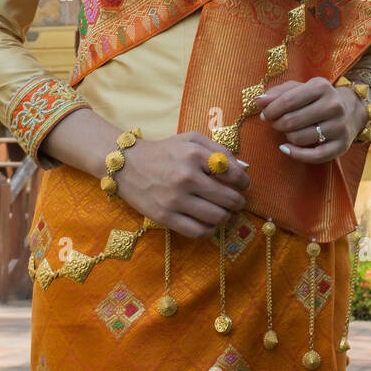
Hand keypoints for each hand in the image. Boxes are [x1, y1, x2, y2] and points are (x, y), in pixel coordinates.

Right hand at [115, 130, 250, 239]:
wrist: (127, 165)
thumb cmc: (164, 151)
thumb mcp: (191, 139)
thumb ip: (218, 149)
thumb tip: (242, 169)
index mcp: (194, 154)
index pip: (234, 174)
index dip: (244, 182)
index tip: (243, 185)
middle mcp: (186, 177)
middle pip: (228, 199)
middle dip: (238, 202)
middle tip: (236, 202)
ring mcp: (175, 199)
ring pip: (216, 217)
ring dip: (226, 216)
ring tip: (223, 212)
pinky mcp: (165, 217)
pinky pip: (198, 231)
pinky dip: (209, 230)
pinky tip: (208, 222)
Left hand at [255, 78, 365, 163]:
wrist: (352, 110)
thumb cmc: (318, 98)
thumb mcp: (301, 88)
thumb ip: (278, 92)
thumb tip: (258, 101)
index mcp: (321, 87)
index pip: (288, 100)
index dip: (271, 110)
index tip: (265, 114)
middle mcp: (333, 105)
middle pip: (291, 121)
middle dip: (277, 124)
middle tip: (276, 123)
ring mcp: (339, 126)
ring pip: (299, 138)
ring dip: (287, 137)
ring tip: (288, 131)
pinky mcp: (341, 146)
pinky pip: (313, 156)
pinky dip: (295, 154)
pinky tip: (286, 148)